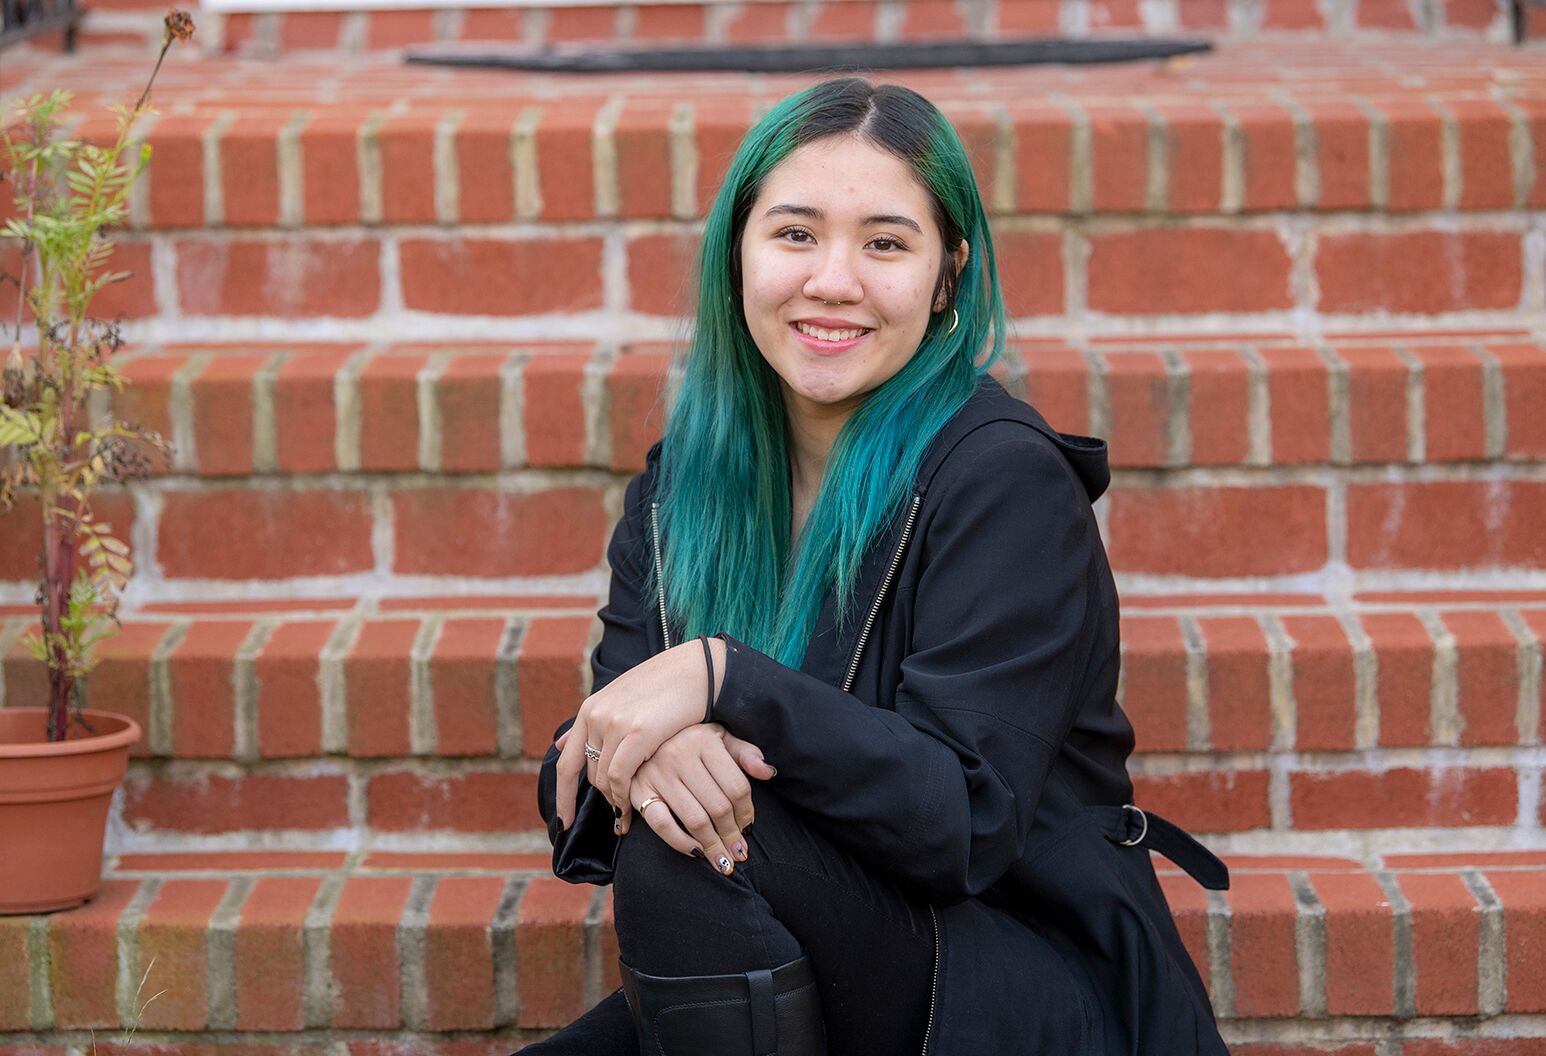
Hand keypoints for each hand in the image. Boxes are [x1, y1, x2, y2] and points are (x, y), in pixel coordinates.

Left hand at [552, 637, 726, 830]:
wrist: (697, 670)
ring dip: (616, 801)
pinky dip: (624, 796)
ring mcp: (614, 722)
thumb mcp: (621, 701)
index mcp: (590, 708)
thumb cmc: (664, 688)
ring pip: (603, 779)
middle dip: (604, 798)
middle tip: (620, 815)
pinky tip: (636, 806)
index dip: (563, 796)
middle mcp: (596, 715)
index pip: (567, 762)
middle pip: (590, 775)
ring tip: (629, 815)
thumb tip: (560, 744)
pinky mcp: (637, 731)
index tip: (562, 822)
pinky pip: (619, 777)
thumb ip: (592, 723)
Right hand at [558, 722, 776, 870]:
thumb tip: (768, 772)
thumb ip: (744, 753)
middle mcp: (680, 755)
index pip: (737, 787)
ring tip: (722, 861)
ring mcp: (657, 772)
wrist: (636, 728)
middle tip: (739, 853)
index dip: (747, 814)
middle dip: (732, 836)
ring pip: (695, 819)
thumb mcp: (717, 735)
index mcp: (704, 740)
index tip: (749, 830)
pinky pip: (662, 824)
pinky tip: (694, 852)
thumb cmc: (685, 736)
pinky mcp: (636, 789)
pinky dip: (680, 842)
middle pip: (719, 807)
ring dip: (712, 846)